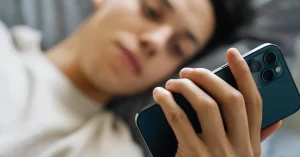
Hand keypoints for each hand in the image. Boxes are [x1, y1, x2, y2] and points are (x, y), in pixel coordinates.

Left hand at [153, 48, 281, 156]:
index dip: (246, 74)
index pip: (255, 102)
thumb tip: (274, 119)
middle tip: (188, 71)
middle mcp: (239, 148)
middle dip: (208, 77)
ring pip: (205, 105)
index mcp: (252, 146)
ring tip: (173, 82)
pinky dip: (167, 102)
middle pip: (230, 99)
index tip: (234, 53)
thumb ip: (255, 140)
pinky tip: (159, 94)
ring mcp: (216, 153)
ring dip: (186, 87)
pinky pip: (178, 119)